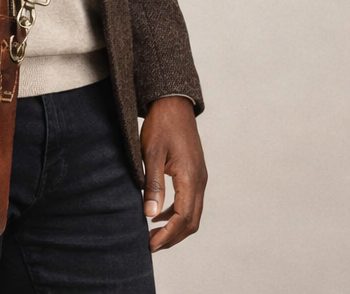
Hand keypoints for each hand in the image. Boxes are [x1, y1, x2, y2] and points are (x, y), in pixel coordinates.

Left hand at [140, 95, 206, 251]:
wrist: (173, 103)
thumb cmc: (161, 125)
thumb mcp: (152, 153)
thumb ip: (153, 184)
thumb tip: (149, 214)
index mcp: (191, 178)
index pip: (183, 218)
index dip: (167, 235)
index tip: (150, 245)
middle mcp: (200, 180)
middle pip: (192, 221)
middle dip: (173, 237)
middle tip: (151, 245)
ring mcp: (200, 176)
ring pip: (193, 213)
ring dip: (175, 227)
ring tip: (153, 233)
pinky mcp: (195, 172)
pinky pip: (190, 201)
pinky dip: (177, 213)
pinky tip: (159, 213)